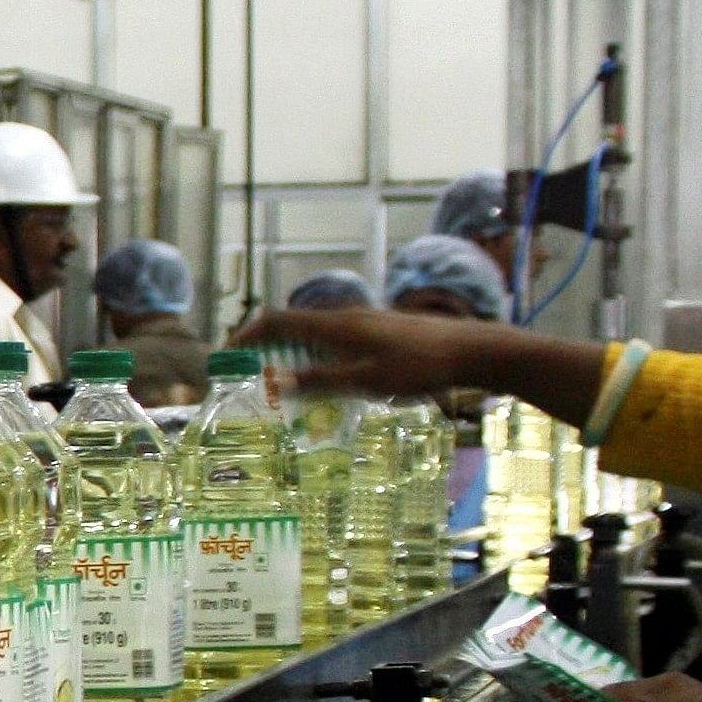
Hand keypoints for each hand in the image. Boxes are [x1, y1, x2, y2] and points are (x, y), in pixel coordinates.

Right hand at [232, 308, 607, 426]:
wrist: (474, 351)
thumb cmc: (420, 367)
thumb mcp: (366, 381)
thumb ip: (321, 381)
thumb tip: (278, 381)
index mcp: (336, 324)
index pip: (278, 321)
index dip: (248, 335)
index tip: (228, 354)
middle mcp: (347, 317)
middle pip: (295, 325)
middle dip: (269, 347)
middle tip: (255, 375)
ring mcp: (367, 322)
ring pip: (318, 334)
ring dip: (297, 354)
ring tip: (291, 385)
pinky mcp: (384, 331)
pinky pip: (338, 341)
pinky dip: (322, 357)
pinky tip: (334, 382)